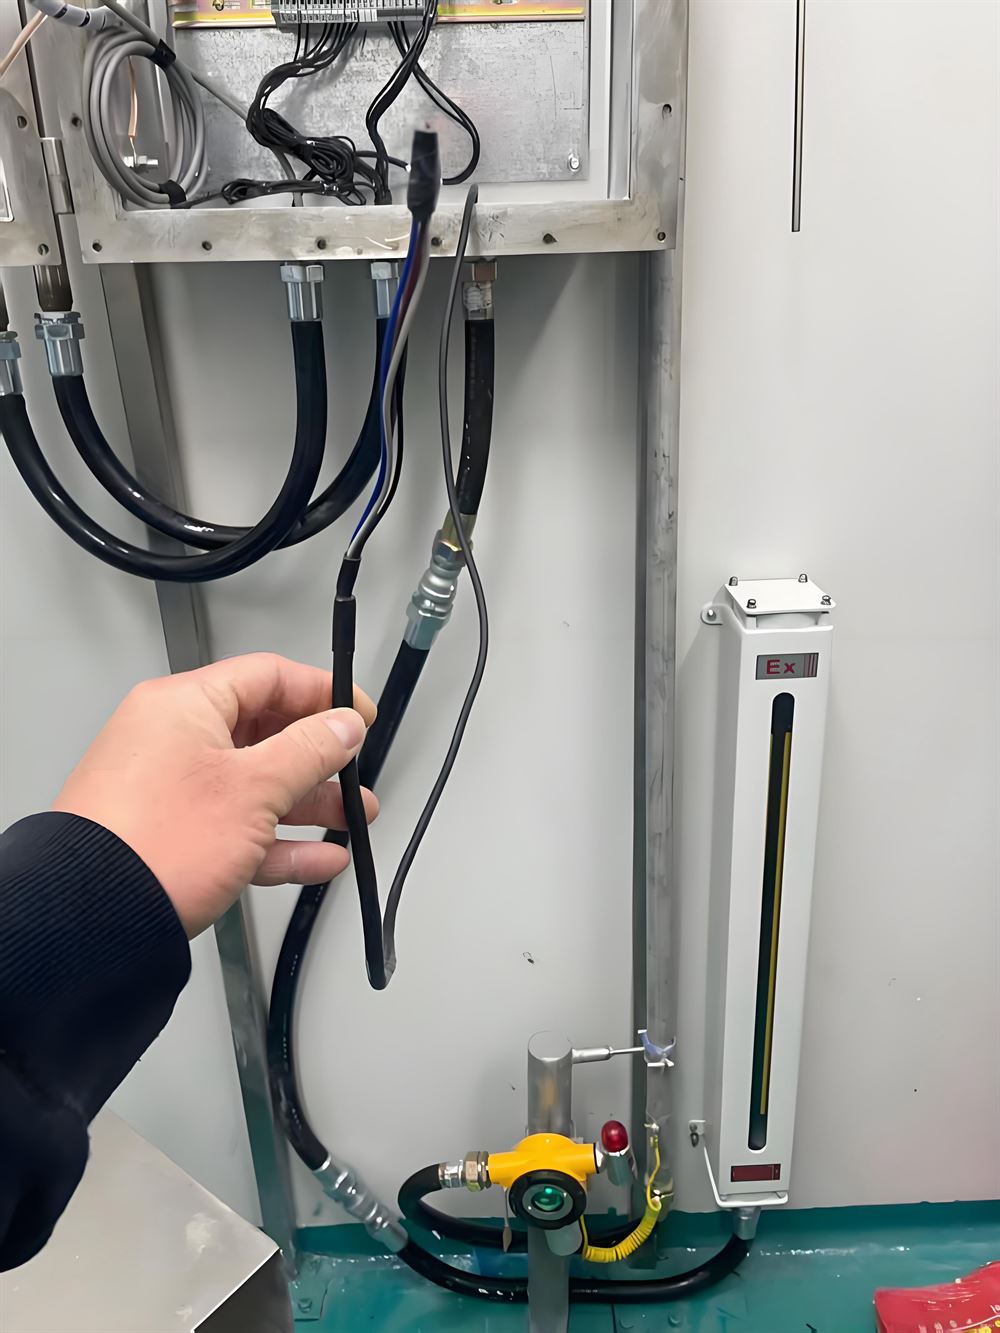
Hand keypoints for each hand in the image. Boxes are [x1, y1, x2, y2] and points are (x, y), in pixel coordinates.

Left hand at [52, 654, 377, 936]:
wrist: (92, 920)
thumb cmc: (155, 843)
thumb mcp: (255, 788)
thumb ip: (309, 750)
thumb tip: (342, 726)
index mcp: (184, 706)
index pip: (268, 676)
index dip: (321, 692)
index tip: (357, 715)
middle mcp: (172, 739)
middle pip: (264, 733)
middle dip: (321, 758)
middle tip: (355, 772)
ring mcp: (170, 789)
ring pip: (255, 784)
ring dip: (309, 803)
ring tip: (352, 819)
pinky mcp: (171, 836)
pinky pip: (237, 828)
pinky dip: (279, 841)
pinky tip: (317, 859)